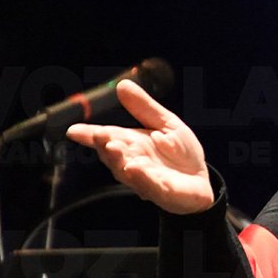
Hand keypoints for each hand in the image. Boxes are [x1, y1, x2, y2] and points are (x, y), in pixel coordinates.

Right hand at [66, 79, 214, 214]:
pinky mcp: (162, 192)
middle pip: (113, 154)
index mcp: (131, 144)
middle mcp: (132, 162)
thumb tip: (122, 85)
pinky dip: (142, 177)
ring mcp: (145, 179)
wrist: (202, 180)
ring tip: (114, 147)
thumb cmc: (181, 154)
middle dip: (105, 145)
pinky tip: (136, 167)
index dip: (89, 135)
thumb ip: (144, 107)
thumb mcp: (165, 123)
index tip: (74, 130)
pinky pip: (150, 185)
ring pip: (126, 172)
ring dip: (119, 160)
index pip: (107, 137)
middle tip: (100, 135)